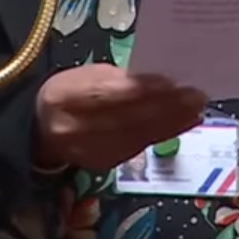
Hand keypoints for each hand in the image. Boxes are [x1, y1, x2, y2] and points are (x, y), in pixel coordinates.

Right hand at [35, 64, 207, 172]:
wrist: (42, 130)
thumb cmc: (68, 93)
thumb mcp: (86, 75)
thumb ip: (119, 79)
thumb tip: (159, 80)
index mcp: (66, 96)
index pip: (109, 94)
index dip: (143, 90)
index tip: (173, 82)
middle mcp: (76, 127)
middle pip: (128, 118)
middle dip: (166, 107)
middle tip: (196, 96)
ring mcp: (91, 150)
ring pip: (138, 136)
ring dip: (172, 122)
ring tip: (196, 109)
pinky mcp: (104, 163)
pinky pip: (138, 147)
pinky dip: (163, 134)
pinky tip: (182, 124)